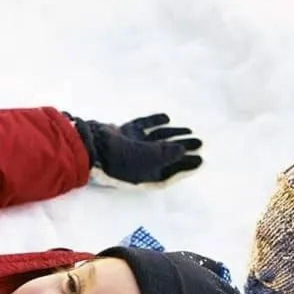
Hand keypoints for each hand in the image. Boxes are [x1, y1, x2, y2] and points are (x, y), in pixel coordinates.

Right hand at [68, 112, 201, 186]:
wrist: (92, 144)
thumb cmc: (121, 158)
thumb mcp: (149, 158)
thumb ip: (167, 153)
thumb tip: (183, 150)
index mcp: (146, 176)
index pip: (171, 172)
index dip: (187, 166)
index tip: (201, 160)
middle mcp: (140, 163)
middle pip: (166, 156)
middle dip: (183, 149)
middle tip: (200, 142)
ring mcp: (131, 147)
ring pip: (157, 140)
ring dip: (173, 135)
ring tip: (189, 131)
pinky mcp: (124, 134)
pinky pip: (142, 127)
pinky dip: (154, 122)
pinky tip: (166, 118)